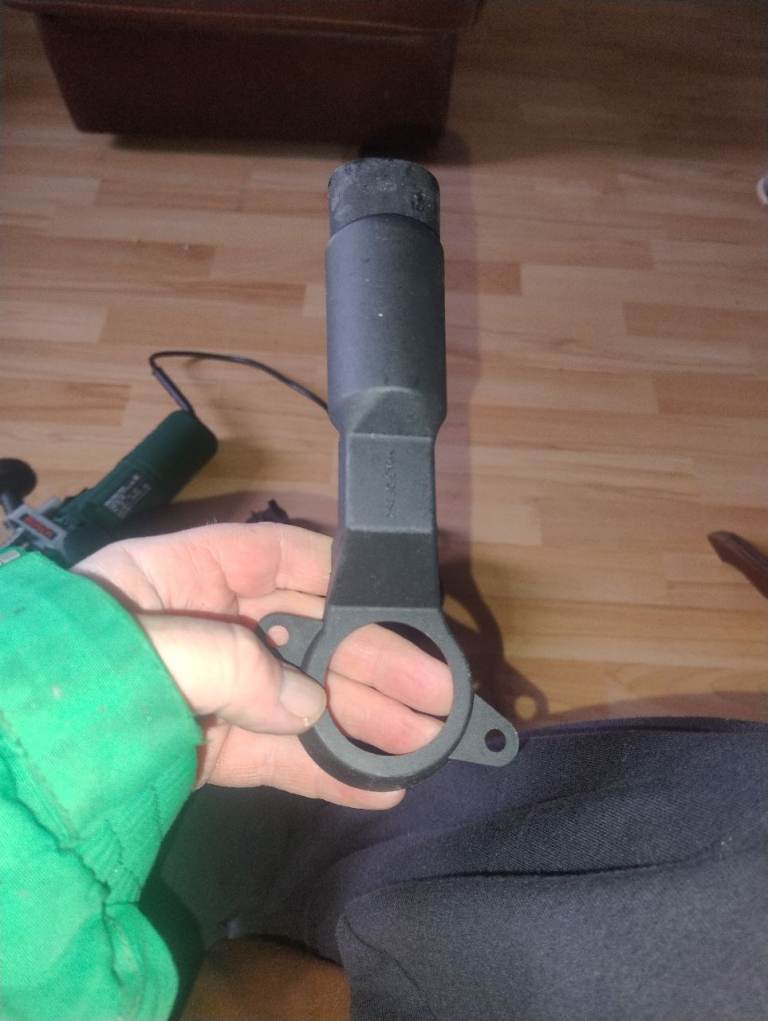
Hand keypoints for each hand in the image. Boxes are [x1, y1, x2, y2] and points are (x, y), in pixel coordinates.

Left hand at [75, 524, 451, 809]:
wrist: (10, 775)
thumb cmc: (68, 685)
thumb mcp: (147, 651)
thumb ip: (234, 664)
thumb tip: (308, 704)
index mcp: (181, 574)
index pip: (278, 556)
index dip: (345, 577)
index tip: (403, 605)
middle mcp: (205, 624)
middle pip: (309, 633)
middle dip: (376, 665)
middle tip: (440, 698)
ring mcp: (210, 690)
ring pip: (304, 697)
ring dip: (366, 721)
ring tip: (427, 746)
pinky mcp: (207, 749)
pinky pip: (278, 753)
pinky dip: (327, 767)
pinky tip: (378, 782)